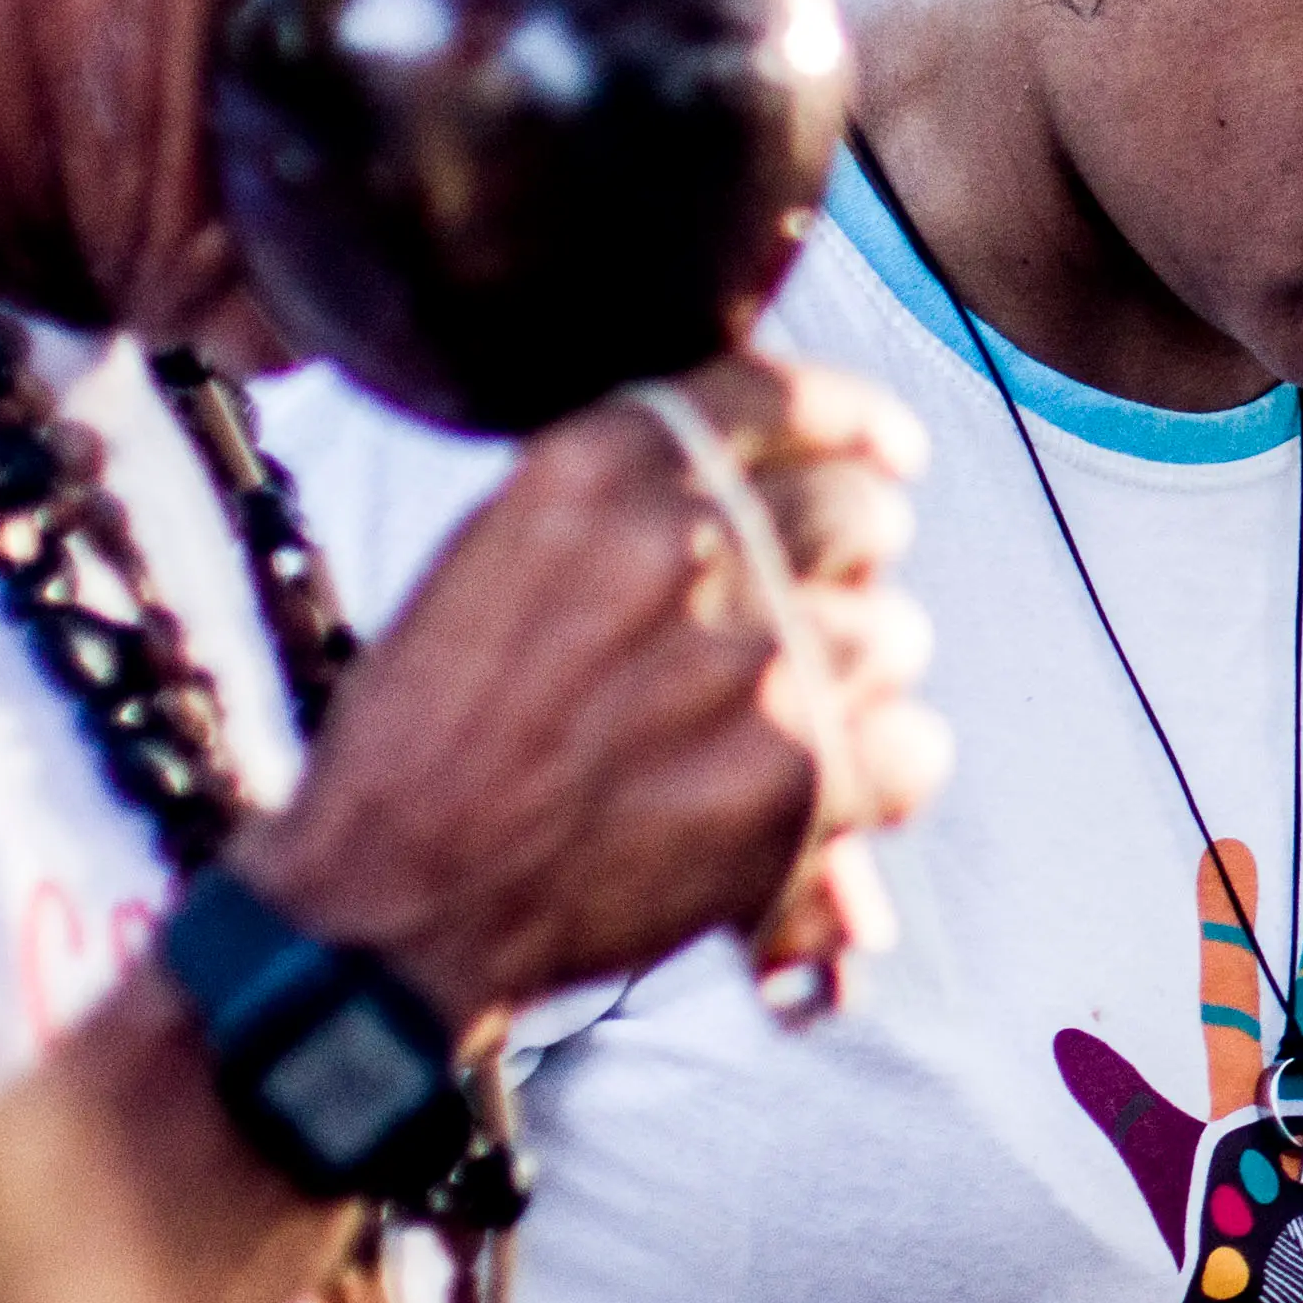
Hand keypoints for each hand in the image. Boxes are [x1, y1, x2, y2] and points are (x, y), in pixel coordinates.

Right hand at [232, 355, 943, 1033]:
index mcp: (600, 473)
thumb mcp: (489, 557)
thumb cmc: (425, 740)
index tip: (889, 450)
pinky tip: (795, 806)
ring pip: (895, 634)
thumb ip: (628, 499)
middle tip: (779, 629)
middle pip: (863, 513)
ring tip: (746, 736)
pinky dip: (871, 783)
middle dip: (842, 567)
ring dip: (845, 686)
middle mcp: (687, 548)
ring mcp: (754, 661)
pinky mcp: (798, 774)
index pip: (785, 398)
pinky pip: (912, 748)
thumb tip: (781, 463)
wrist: (390, 904)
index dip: (856, 424)